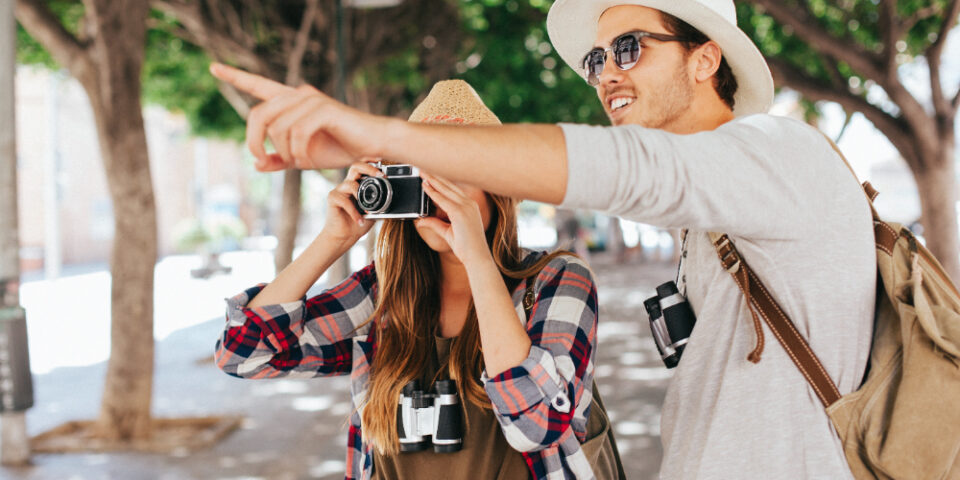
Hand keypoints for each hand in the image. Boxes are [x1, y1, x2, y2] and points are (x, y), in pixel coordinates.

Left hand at [209, 63, 395, 170]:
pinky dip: (300, 153)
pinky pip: (297, 133)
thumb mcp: (302, 157)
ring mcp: (311, 100)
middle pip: (258, 114)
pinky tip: (309, 160)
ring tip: (300, 161)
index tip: (213, 67)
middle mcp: (298, 95)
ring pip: (278, 128)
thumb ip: (280, 159)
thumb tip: (256, 164)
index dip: (235, 76)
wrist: (370, 145)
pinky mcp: (324, 109)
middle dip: (255, 141)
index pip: (258, 86)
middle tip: (263, 159)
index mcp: (290, 102)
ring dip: (285, 152)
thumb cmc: (338, 148)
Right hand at [320, 161, 381, 248]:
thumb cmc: (358, 223)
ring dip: (361, 197)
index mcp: (358, 185)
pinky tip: (359, 220)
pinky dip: (354, 212)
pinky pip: (345, 200)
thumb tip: (395, 199)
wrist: (345, 236)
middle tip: (380, 176)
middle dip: (369, 169)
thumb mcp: (374, 212)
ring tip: (367, 211)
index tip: (385, 170)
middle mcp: (348, 184)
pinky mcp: (332, 198)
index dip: (372, 164)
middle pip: (356, 166)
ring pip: (351, 184)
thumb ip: (381, 203)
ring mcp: (339, 190)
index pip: (364, 168)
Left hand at [414, 173, 492, 266]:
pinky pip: (443, 199)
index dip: (441, 181)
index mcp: (470, 206)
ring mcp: (466, 207)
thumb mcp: (447, 232)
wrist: (477, 257)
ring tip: (422, 172)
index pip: (453, 190)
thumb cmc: (467, 247)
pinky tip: (425, 186)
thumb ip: (434, 224)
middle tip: (423, 168)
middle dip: (435, 176)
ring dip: (433, 179)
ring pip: (446, 189)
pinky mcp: (460, 213)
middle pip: (449, 185)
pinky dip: (433, 192)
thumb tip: (420, 221)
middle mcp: (469, 204)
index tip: (431, 174)